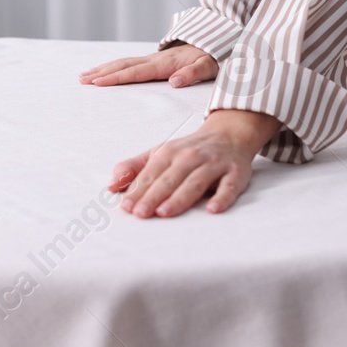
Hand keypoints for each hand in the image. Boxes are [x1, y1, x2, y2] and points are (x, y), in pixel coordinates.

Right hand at [79, 43, 217, 88]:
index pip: (136, 72)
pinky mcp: (154, 60)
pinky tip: (104, 70)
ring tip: (84, 75)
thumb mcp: (209, 65)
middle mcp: (155, 59)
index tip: (98, 83)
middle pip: (123, 65)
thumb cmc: (213, 56)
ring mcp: (153, 58)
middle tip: (82, 80)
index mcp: (165, 64)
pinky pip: (129, 63)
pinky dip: (113, 67)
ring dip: (103, 69)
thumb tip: (174, 82)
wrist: (217, 39)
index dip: (116, 78)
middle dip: (102, 73)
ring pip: (123, 62)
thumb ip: (192, 73)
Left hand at [108, 109, 281, 217]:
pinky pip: (229, 186)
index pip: (151, 174)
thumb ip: (135, 168)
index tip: (126, 207)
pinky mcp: (235, 173)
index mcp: (170, 152)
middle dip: (154, 195)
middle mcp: (191, 157)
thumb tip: (110, 187)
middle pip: (170, 178)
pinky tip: (213, 209)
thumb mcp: (160, 153)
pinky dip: (222, 197)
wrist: (229, 133)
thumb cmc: (189, 150)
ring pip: (196, 181)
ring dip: (180, 197)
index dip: (138, 190)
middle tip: (141, 213)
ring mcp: (214, 164)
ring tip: (166, 212)